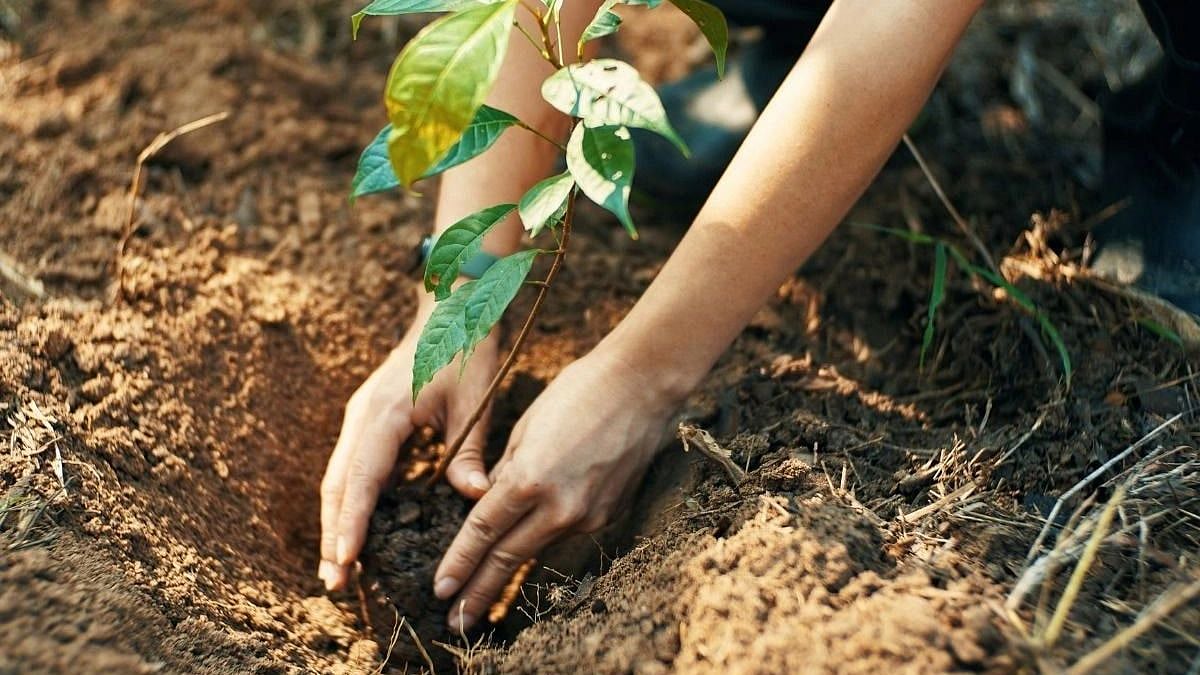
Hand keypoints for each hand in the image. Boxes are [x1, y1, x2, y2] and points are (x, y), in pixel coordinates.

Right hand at [318, 294, 499, 590]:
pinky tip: (357, 532)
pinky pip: (352, 467)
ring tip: (337, 568)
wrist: (452, 308)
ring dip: (336, 522)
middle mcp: (362, 417)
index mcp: (385, 414)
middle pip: (338, 485)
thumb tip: (475, 498)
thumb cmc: (466, 351)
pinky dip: (350, 501)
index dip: (351, 523)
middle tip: (333, 584)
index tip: (345, 561)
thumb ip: (469, 452)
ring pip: (339, 478)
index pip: (362, 479)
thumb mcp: (475, 402)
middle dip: (333, 535)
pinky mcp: (368, 420)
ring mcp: (360, 417)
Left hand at [431, 346, 680, 629]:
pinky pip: (567, 532)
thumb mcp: (527, 427)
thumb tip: (488, 501)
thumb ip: (505, 472)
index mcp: (530, 478)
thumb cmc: (579, 391)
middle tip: (455, 623)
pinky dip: (544, 539)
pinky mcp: (609, 513)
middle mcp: (560, 506)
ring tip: (484, 600)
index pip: (483, 531)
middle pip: (508, 558)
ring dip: (509, 573)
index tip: (439, 589)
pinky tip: (530, 547)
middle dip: (478, 592)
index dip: (459, 563)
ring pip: (538, 547)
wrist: (643, 386)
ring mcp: (588, 514)